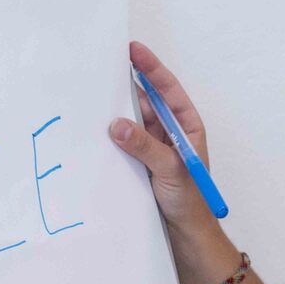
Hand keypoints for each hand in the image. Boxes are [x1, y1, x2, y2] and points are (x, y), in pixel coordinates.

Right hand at [108, 41, 218, 237]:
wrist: (185, 233)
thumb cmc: (190, 200)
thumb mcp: (170, 169)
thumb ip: (144, 146)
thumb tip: (116, 124)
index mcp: (186, 125)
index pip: (167, 89)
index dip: (151, 68)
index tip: (134, 50)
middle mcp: (169, 131)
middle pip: (146, 100)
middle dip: (127, 83)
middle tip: (104, 65)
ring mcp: (153, 145)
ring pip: (131, 120)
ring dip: (116, 109)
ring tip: (93, 92)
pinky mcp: (138, 161)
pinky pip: (122, 140)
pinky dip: (110, 133)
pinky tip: (95, 126)